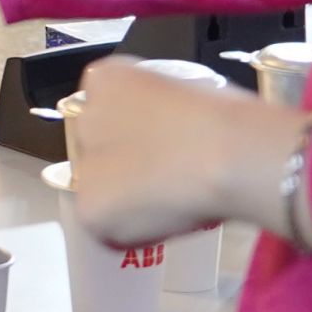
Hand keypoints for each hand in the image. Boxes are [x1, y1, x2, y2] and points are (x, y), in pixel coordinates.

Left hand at [62, 59, 311, 247]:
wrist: (228, 154)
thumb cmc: (227, 118)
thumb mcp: (186, 91)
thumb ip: (162, 111)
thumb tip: (173, 135)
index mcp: (105, 80)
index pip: (108, 109)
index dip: (138, 131)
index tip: (165, 143)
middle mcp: (83, 119)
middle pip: (99, 148)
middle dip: (127, 164)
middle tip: (168, 177)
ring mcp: (83, 165)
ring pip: (103, 189)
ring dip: (129, 199)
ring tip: (175, 200)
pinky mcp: (89, 209)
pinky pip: (110, 227)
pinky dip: (136, 231)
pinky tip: (168, 219)